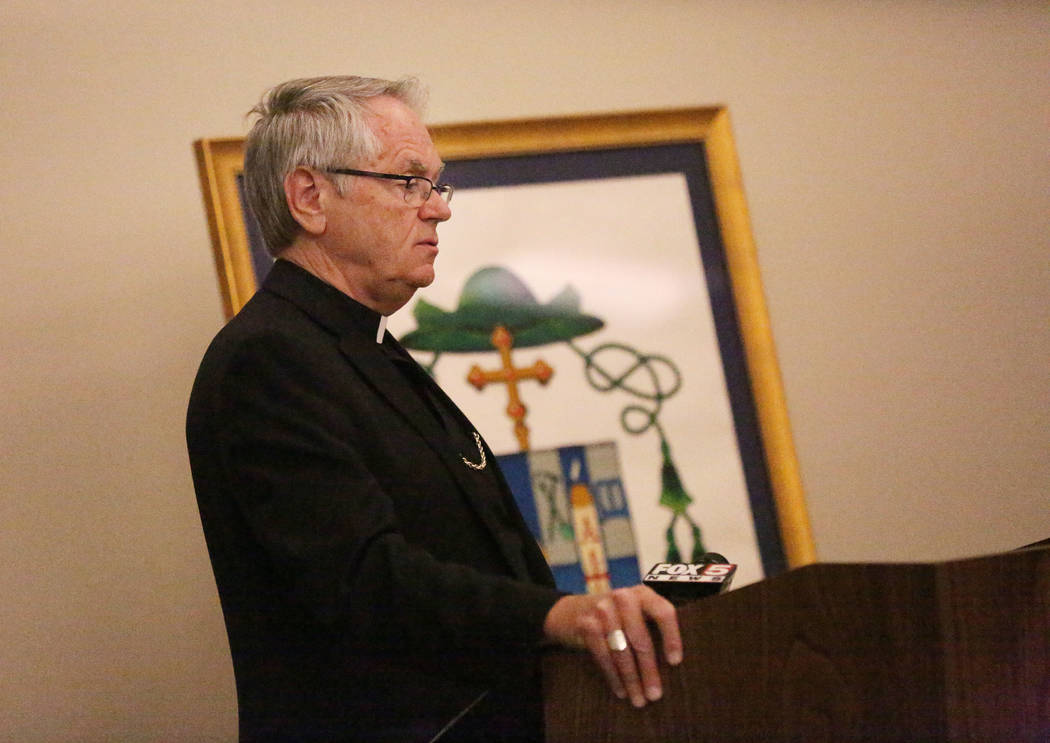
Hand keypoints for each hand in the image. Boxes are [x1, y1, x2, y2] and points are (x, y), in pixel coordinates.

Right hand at [542, 586, 681, 707]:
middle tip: (655, 695)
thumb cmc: (617, 617)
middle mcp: (623, 597)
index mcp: (643, 594)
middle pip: (640, 638)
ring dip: (631, 678)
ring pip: (621, 650)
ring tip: (638, 699)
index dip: (671, 637)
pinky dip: (613, 676)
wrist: (572, 610)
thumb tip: (672, 665)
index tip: (675, 663)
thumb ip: (653, 627)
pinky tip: (621, 690)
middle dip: (648, 670)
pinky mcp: (586, 623)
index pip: (663, 612)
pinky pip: (603, 655)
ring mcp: (602, 609)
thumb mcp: (636, 612)